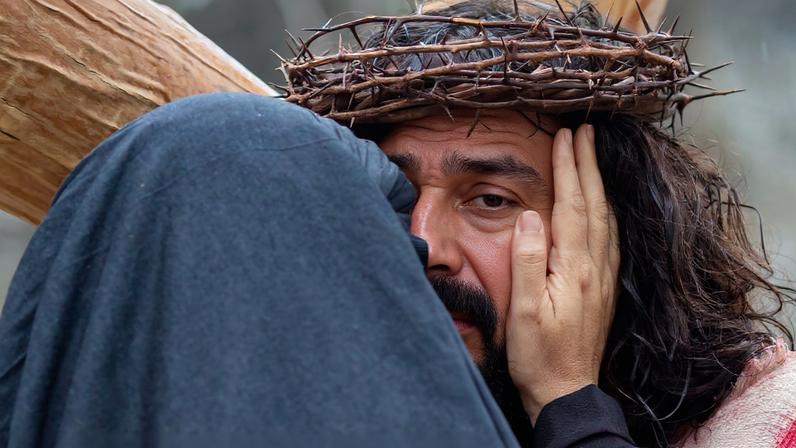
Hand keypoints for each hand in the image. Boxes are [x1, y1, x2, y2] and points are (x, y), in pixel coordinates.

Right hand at [505, 124, 619, 422]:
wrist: (566, 390)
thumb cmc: (538, 353)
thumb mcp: (525, 310)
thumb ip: (528, 260)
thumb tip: (530, 216)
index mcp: (574, 268)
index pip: (573, 205)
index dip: (570, 168)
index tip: (567, 136)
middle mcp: (595, 267)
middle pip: (595, 204)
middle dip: (588, 164)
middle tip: (584, 131)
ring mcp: (603, 277)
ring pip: (605, 218)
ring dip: (598, 182)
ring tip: (592, 156)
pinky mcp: (603, 287)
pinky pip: (609, 237)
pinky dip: (605, 210)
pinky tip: (602, 205)